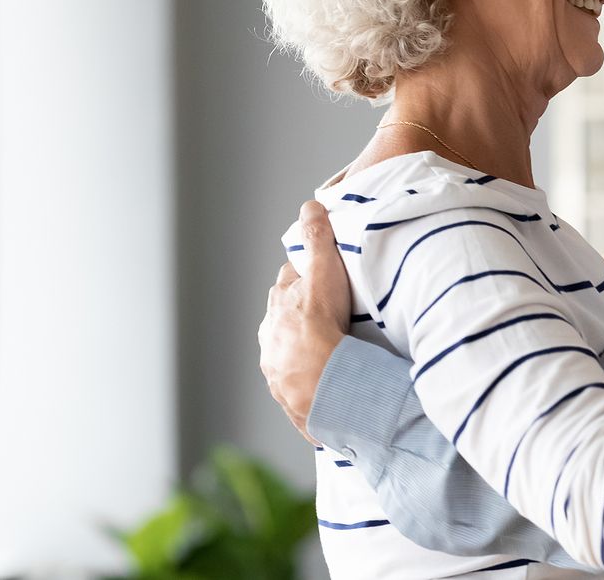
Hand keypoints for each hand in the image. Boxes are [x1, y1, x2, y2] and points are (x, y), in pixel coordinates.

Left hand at [258, 201, 351, 444]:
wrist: (321, 384)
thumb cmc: (322, 327)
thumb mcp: (324, 273)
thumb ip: (318, 239)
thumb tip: (310, 206)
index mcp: (278, 306)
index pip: (290, 283)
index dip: (307, 277)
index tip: (323, 278)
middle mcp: (271, 338)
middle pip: (287, 318)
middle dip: (303, 315)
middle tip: (331, 316)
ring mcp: (278, 369)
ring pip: (290, 352)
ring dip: (305, 350)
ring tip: (332, 352)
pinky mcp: (289, 397)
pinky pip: (300, 384)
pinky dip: (310, 380)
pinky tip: (328, 381)